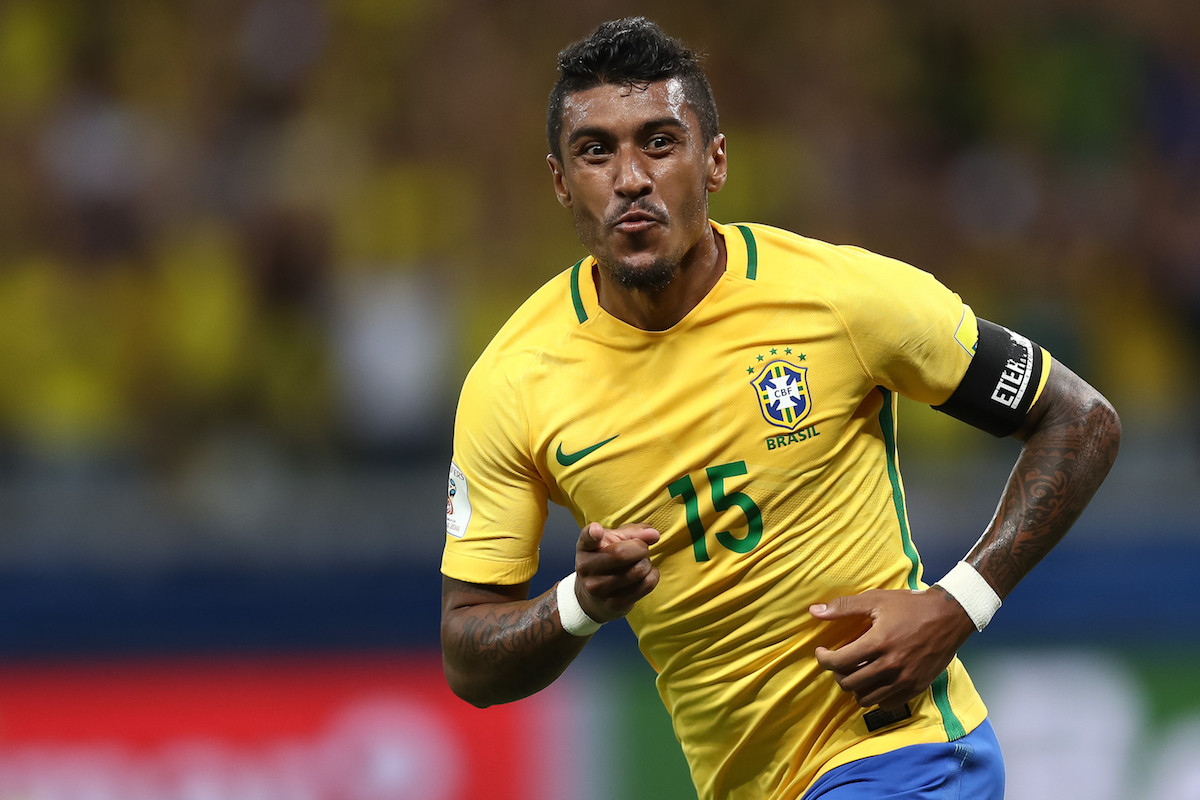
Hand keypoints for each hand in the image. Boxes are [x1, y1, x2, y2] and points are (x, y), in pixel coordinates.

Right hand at [574, 522, 660, 622]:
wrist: (593, 598)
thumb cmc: (607, 560)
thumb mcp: (614, 540)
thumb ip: (634, 532)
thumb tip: (654, 535)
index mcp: (585, 547)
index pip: (586, 538)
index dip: (592, 533)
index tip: (598, 531)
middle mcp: (587, 567)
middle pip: (620, 553)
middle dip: (640, 548)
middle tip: (642, 548)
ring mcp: (598, 588)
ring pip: (637, 570)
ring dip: (647, 563)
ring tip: (641, 563)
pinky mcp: (614, 603)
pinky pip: (646, 585)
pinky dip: (652, 576)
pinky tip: (646, 574)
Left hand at [810, 587, 975, 710]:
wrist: (949, 617)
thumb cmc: (910, 606)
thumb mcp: (876, 600)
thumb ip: (843, 607)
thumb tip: (814, 611)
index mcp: (878, 643)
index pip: (839, 662)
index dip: (824, 659)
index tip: (823, 652)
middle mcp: (891, 666)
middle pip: (849, 683)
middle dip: (837, 673)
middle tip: (839, 662)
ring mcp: (905, 680)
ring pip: (866, 698)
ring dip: (855, 687)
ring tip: (856, 671)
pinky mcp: (916, 688)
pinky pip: (886, 704)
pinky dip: (875, 696)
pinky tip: (874, 680)